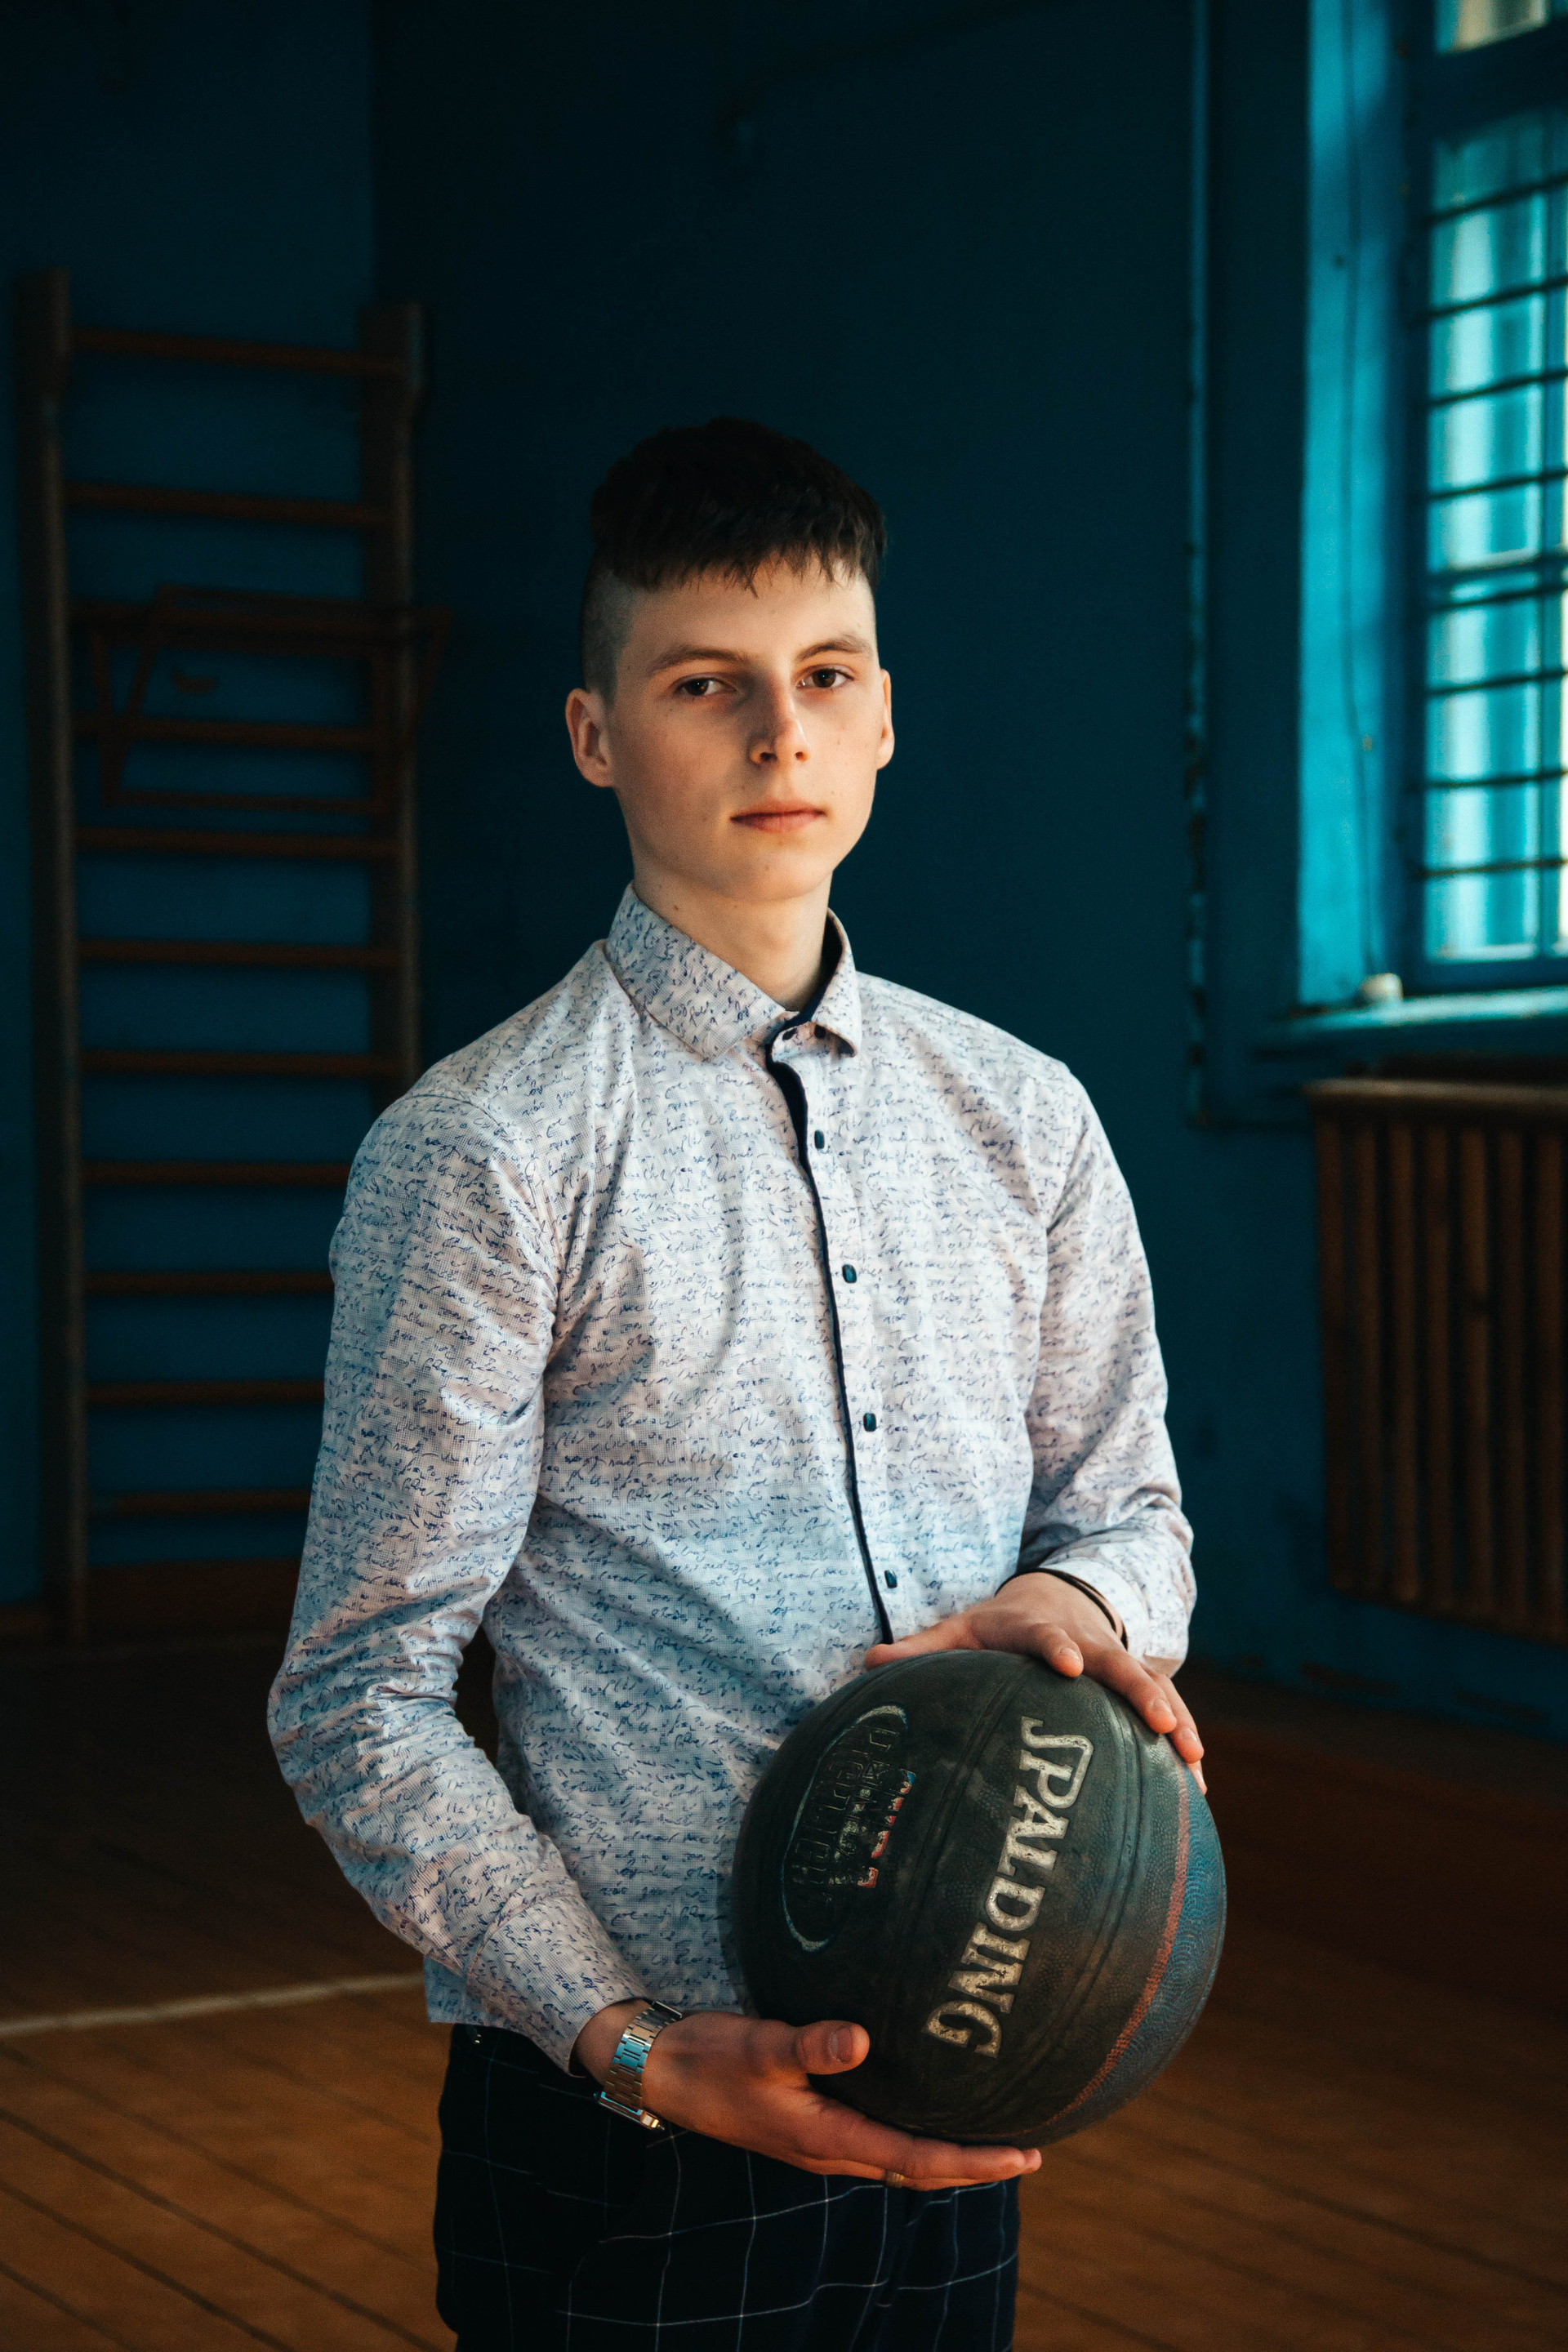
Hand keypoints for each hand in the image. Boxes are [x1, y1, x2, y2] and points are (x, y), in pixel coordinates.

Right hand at [574, 2002, 1040, 2189]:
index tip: (1024, 2156)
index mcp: (827, 2138)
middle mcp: (832, 2149)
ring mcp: (821, 2141)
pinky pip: (879, 2138)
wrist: (662, 2072)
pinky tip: (925, 2110)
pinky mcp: (811, 2123)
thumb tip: (862, 2039)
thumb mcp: (760, 2046)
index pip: (918, 2161)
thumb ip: (810, 2044)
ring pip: (901, 2157)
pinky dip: (914, 2134)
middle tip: (1031, 2153)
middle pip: (920, 2169)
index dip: (974, 2162)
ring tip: (992, 2137)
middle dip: (975, 2166)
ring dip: (948, 2155)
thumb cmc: (712, 2058)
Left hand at [865, 1573, 1204, 1792]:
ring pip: (1154, 1688)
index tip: (1071, 1666)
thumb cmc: (996, 1628)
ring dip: (1177, 1721)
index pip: (1050, 1637)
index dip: (1060, 1648)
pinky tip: (1198, 1790)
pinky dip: (1185, 1743)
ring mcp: (1120, 1663)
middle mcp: (1089, 1644)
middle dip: (1141, 1691)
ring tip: (1194, 1761)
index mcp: (1039, 1629)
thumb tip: (868, 1664)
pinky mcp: (1140, 1684)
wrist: (1055, 1597)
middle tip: (1161, 1722)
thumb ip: (916, 1650)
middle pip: (1119, 1664)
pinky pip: (1169, 1711)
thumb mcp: (957, 1631)